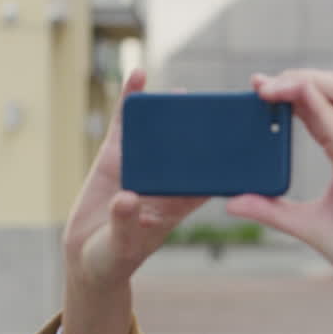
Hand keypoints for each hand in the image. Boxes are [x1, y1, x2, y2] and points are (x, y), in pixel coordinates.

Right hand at [62, 69, 208, 290]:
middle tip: (219, 110)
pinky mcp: (116, 157)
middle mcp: (164, 181)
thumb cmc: (114, 257)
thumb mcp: (121, 244)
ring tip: (181, 93)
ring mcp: (140, 166)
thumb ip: (125, 222)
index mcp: (178, 204)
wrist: (86, 255)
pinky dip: (131, 101)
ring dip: (170, 111)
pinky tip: (137, 76)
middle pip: (188, 151)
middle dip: (203, 132)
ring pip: (160, 133)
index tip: (246, 146)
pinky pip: (125, 125)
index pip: (210, 179)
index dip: (229, 163)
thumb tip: (127, 198)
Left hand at [225, 70, 332, 310]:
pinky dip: (316, 103)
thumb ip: (270, 210)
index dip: (294, 89)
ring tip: (270, 86)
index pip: (325, 105)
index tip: (260, 88)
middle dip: (298, 75)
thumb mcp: (305, 223)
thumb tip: (232, 202)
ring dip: (304, 80)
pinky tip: (293, 93)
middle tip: (260, 83)